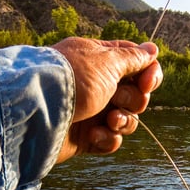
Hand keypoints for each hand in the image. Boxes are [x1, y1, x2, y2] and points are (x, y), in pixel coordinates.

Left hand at [52, 38, 162, 162]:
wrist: (37, 112)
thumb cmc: (73, 79)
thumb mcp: (107, 62)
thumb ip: (134, 58)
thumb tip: (152, 49)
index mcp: (102, 61)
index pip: (138, 64)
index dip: (149, 74)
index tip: (147, 83)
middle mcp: (98, 85)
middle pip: (136, 95)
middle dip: (134, 100)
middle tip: (118, 99)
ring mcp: (92, 112)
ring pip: (127, 120)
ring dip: (124, 121)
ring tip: (109, 121)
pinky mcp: (85, 137)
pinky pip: (111, 140)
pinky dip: (108, 139)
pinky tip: (93, 135)